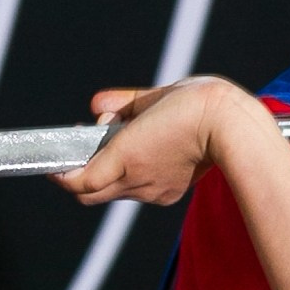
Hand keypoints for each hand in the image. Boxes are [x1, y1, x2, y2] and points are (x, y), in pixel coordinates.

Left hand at [57, 75, 252, 208]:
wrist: (234, 128)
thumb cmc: (197, 104)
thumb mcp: (153, 95)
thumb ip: (122, 102)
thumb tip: (96, 106)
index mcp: (126, 157)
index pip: (78, 182)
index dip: (62, 174)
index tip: (55, 161)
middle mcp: (135, 181)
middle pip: (90, 194)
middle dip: (79, 175)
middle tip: (81, 150)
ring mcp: (152, 191)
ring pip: (114, 191)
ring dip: (107, 173)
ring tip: (119, 144)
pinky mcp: (168, 194)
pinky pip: (138, 191)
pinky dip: (131, 176)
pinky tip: (143, 154)